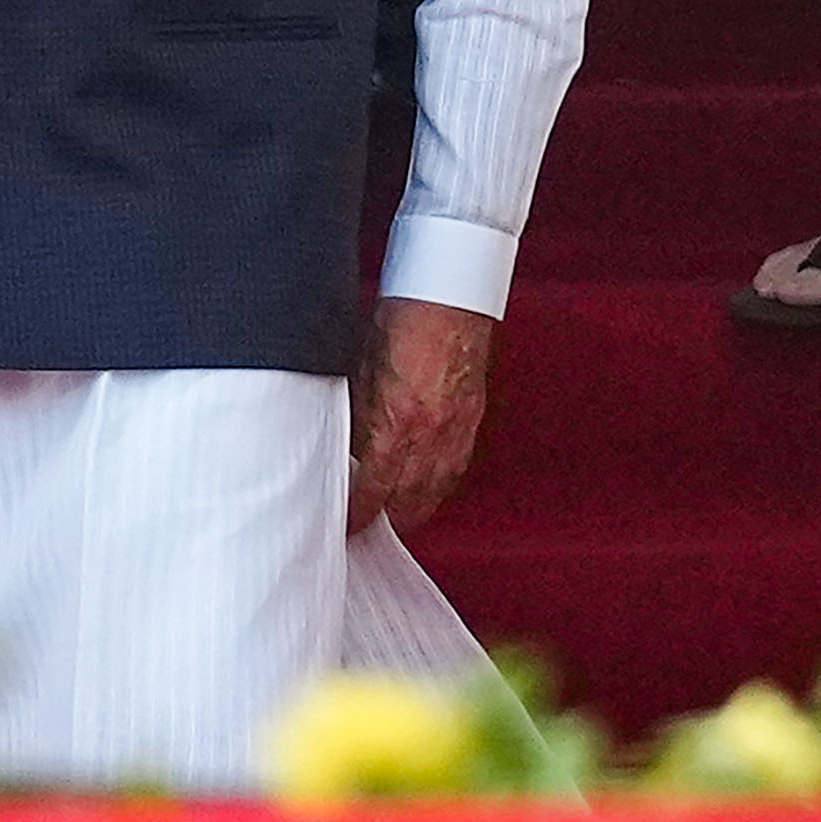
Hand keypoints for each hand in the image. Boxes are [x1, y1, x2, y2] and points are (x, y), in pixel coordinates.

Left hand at [349, 300, 495, 537]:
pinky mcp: (472, 422)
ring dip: (413, 509)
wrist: (449, 296)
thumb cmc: (403, 320)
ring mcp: (455, 432)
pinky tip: (427, 486)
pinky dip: (438, 485)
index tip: (348, 522)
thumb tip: (348, 449)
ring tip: (396, 515)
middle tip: (369, 525)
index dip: (357, 514)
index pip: (372, 493)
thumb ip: (356, 416)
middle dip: (386, 520)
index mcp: (395, 424)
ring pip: (434, 493)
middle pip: (405, 504)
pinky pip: (455, 471)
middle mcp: (428, 437)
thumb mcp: (360, 370)